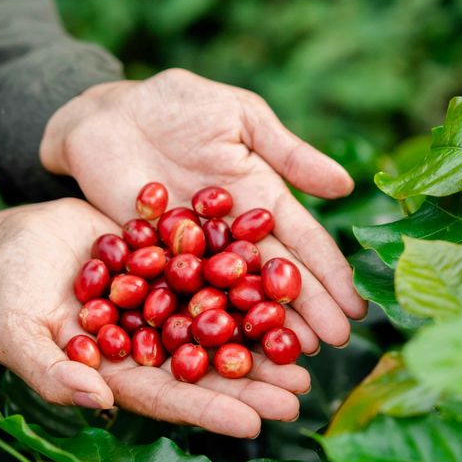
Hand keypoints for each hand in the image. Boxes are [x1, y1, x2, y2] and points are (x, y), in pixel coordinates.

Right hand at [0, 199, 308, 437]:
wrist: (18, 235)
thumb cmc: (8, 290)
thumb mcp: (17, 331)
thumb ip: (51, 370)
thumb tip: (98, 404)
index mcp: (119, 374)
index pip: (169, 400)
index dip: (209, 412)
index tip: (254, 424)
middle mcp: (153, 347)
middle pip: (208, 371)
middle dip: (253, 385)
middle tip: (299, 394)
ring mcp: (169, 308)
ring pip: (224, 328)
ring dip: (265, 342)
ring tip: (310, 353)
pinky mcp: (178, 267)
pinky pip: (221, 276)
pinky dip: (254, 285)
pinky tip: (290, 292)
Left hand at [39, 69, 366, 352]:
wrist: (105, 116)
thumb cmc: (177, 105)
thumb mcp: (240, 117)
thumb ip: (288, 152)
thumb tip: (346, 184)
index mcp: (262, 201)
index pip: (304, 243)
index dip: (330, 275)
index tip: (355, 308)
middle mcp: (234, 236)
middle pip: (274, 279)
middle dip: (306, 312)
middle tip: (334, 344)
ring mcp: (194, 255)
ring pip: (233, 297)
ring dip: (260, 328)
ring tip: (289, 356)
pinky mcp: (152, 266)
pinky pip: (180, 298)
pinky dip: (198, 324)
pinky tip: (220, 352)